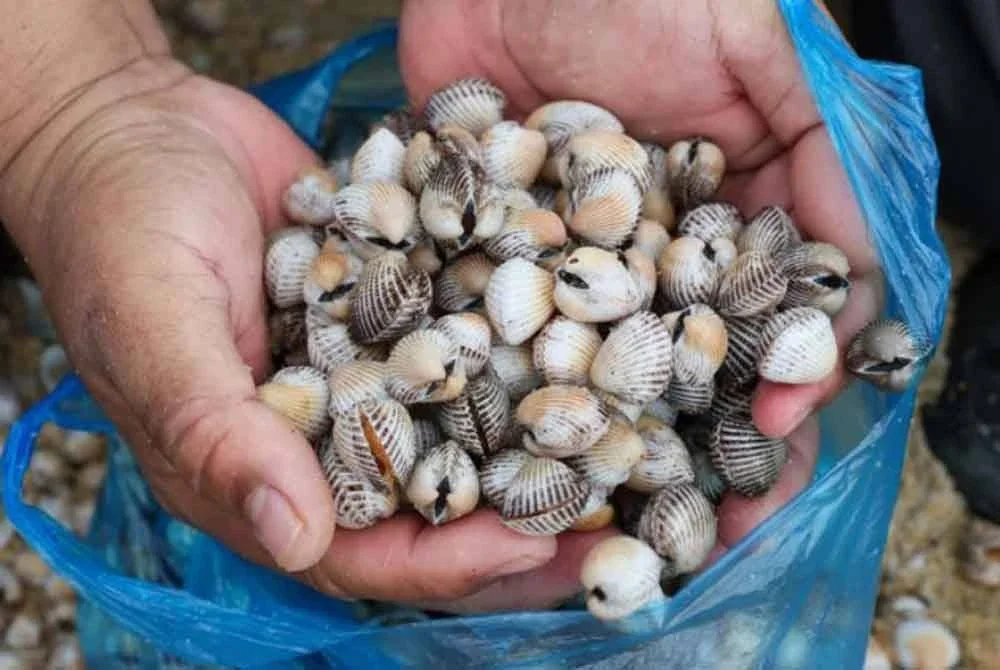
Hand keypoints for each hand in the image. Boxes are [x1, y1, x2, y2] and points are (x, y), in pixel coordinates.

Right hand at [1, 58, 565, 612]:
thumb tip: (295, 539)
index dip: (443, 560)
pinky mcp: (389, 315)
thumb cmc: (120, 228)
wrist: (140, 127)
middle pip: (427, 509)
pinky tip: (579, 350)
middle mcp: (317, 438)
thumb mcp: (155, 328)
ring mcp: (359, 377)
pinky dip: (513, 358)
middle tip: (605, 521)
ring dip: (532, 449)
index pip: (359, 550)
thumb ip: (216, 432)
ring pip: (455, 436)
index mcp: (252, 473)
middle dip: (514, 523)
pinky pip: (457, 351)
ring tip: (617, 450)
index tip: (530, 546)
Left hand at [400, 0, 879, 573]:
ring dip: (621, 445)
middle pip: (697, 363)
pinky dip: (515, 393)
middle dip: (710, 445)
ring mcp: (574, 256)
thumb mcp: (762, 48)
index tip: (775, 437)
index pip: (780, 313)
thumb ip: (822, 156)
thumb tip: (861, 286)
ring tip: (625, 521)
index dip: (790, 381)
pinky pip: (508, 332)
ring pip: (606, 368)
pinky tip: (519, 457)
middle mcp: (660, 246)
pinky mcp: (493, 249)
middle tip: (714, 530)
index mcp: (738, 205)